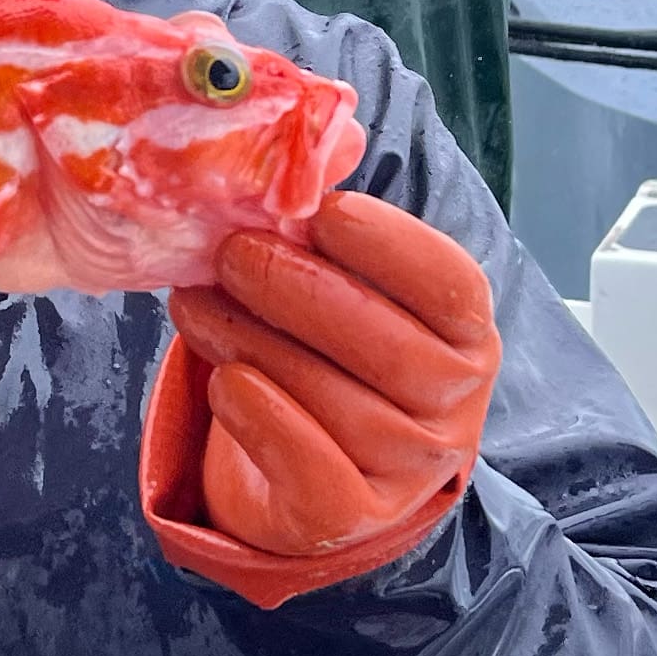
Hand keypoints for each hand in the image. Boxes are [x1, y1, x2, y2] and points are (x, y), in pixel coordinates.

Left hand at [146, 194, 499, 595]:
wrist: (312, 478)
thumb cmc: (329, 362)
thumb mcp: (346, 294)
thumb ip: (334, 229)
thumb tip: (320, 136)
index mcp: (463, 334)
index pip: (449, 284)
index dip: (387, 244)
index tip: (321, 212)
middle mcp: (452, 405)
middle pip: (384, 342)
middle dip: (296, 288)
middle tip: (229, 253)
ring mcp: (406, 468)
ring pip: (332, 399)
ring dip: (253, 342)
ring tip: (193, 303)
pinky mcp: (350, 519)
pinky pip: (311, 468)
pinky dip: (263, 419)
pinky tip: (225, 382)